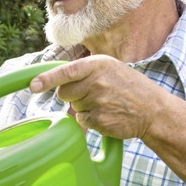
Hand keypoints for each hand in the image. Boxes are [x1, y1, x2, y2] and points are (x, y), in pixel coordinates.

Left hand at [29, 55, 169, 140]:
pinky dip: (91, 120)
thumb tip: (56, 82)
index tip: (32, 85)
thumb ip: (85, 71)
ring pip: (74, 107)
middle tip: (93, 94)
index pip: (66, 71)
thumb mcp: (110, 68)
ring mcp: (98, 102)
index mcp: (98, 65)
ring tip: (106, 103)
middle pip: (64, 92)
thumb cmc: (129, 87)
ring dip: (84, 107)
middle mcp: (97, 81)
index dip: (47, 79)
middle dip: (72, 95)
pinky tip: (108, 114)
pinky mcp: (100, 120)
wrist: (153, 110)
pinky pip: (82, 121)